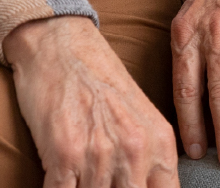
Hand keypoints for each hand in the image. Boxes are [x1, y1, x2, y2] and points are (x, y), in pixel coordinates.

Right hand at [5, 15, 177, 187]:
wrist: (61, 45)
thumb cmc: (99, 83)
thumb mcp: (139, 118)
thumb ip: (149, 161)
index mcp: (159, 141)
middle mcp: (135, 149)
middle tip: (102, 180)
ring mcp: (100, 153)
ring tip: (81, 175)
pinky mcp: (65, 154)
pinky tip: (60, 179)